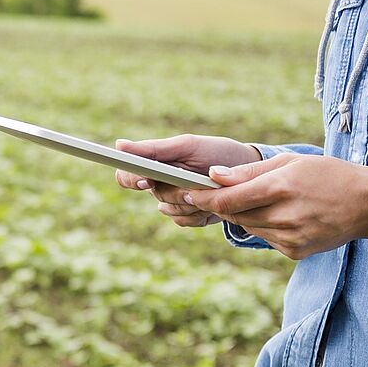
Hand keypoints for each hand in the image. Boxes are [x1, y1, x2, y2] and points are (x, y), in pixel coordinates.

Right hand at [114, 135, 262, 227]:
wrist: (248, 173)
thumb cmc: (216, 153)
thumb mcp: (187, 146)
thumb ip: (154, 149)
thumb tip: (119, 145)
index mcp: (154, 163)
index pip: (126, 175)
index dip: (132, 179)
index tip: (146, 180)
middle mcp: (158, 183)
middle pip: (155, 194)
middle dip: (178, 190)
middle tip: (197, 184)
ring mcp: (172, 201)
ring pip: (170, 210)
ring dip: (192, 202)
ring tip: (211, 188)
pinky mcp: (186, 216)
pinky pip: (183, 221)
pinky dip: (200, 213)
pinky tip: (212, 202)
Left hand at [186, 153, 367, 258]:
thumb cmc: (328, 175)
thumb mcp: (290, 162)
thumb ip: (250, 171)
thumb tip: (214, 175)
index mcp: (280, 187)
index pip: (227, 199)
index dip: (202, 197)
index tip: (186, 192)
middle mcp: (283, 215)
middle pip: (233, 214)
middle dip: (219, 204)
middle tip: (208, 194)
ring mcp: (289, 237)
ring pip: (247, 227)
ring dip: (242, 215)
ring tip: (256, 200)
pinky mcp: (294, 252)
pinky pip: (265, 238)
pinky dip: (263, 226)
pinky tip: (280, 215)